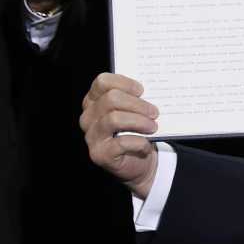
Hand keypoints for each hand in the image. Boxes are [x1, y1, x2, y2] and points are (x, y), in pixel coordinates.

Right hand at [81, 73, 160, 198]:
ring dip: (139, 122)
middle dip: (137, 104)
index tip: (142, 91)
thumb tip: (153, 91)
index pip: (102, 82)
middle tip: (154, 112)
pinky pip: (120, 143)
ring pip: (114, 119)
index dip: (124, 83)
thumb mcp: (135, 111)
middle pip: (111, 99)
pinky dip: (138, 142)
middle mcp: (88, 117)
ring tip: (153, 127)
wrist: (140, 162)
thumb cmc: (137, 131)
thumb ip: (138, 99)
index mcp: (94, 101)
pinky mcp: (99, 154)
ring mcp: (91, 136)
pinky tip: (146, 144)